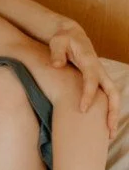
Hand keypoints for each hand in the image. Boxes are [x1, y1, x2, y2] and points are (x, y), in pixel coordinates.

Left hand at [49, 20, 119, 137]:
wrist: (71, 34)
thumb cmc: (63, 39)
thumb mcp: (57, 42)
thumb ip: (57, 53)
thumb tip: (56, 65)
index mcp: (89, 61)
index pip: (91, 80)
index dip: (88, 95)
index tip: (82, 110)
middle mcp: (99, 70)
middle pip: (113, 92)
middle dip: (112, 111)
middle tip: (108, 130)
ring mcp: (100, 75)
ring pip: (113, 97)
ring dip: (113, 115)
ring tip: (109, 135)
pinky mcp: (98, 80)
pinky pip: (107, 98)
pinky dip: (107, 111)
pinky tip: (102, 126)